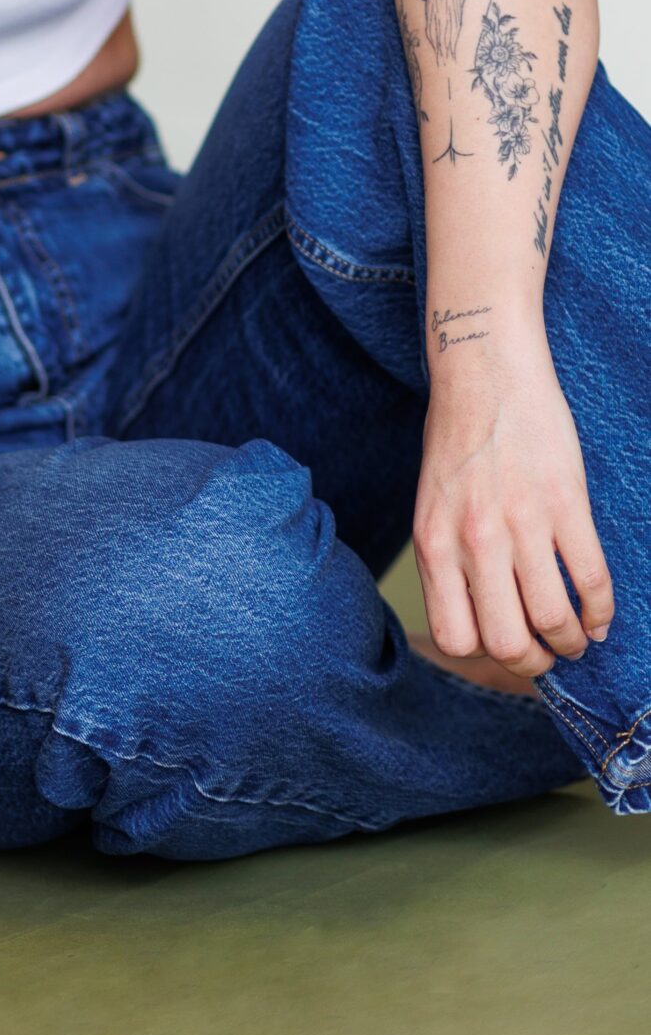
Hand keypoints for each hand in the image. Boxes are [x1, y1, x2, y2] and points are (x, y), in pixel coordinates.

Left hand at [412, 324, 614, 678]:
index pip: (456, 638)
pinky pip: (590, 580)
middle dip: (534, 663)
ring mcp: (521, 523)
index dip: (485, 654)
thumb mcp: (433, 505)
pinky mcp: (565, 504)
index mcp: (435, 544)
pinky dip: (601, 611)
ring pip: (553, 620)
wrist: (483, 372)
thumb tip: (478, 618)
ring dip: (572, 642)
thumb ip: (450, 559)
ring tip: (577, 637)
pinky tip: (598, 614)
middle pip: (506, 644)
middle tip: (547, 653)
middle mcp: (474, 541)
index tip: (506, 644)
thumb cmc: (456, 440)